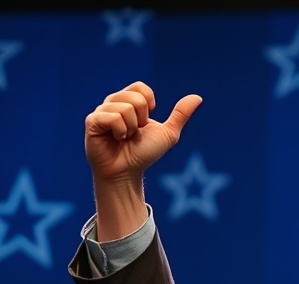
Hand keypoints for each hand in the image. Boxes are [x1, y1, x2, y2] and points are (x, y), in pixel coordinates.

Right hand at [84, 81, 201, 240]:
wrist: (128, 173)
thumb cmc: (145, 153)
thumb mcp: (168, 133)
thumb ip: (180, 115)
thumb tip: (198, 97)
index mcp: (128, 101)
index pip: (141, 87)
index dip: (149, 104)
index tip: (146, 122)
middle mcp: (113, 103)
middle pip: (135, 98)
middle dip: (142, 119)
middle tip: (134, 133)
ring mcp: (101, 112)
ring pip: (125, 108)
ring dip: (131, 128)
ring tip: (125, 138)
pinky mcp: (92, 122)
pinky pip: (112, 117)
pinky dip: (121, 131)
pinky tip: (116, 139)